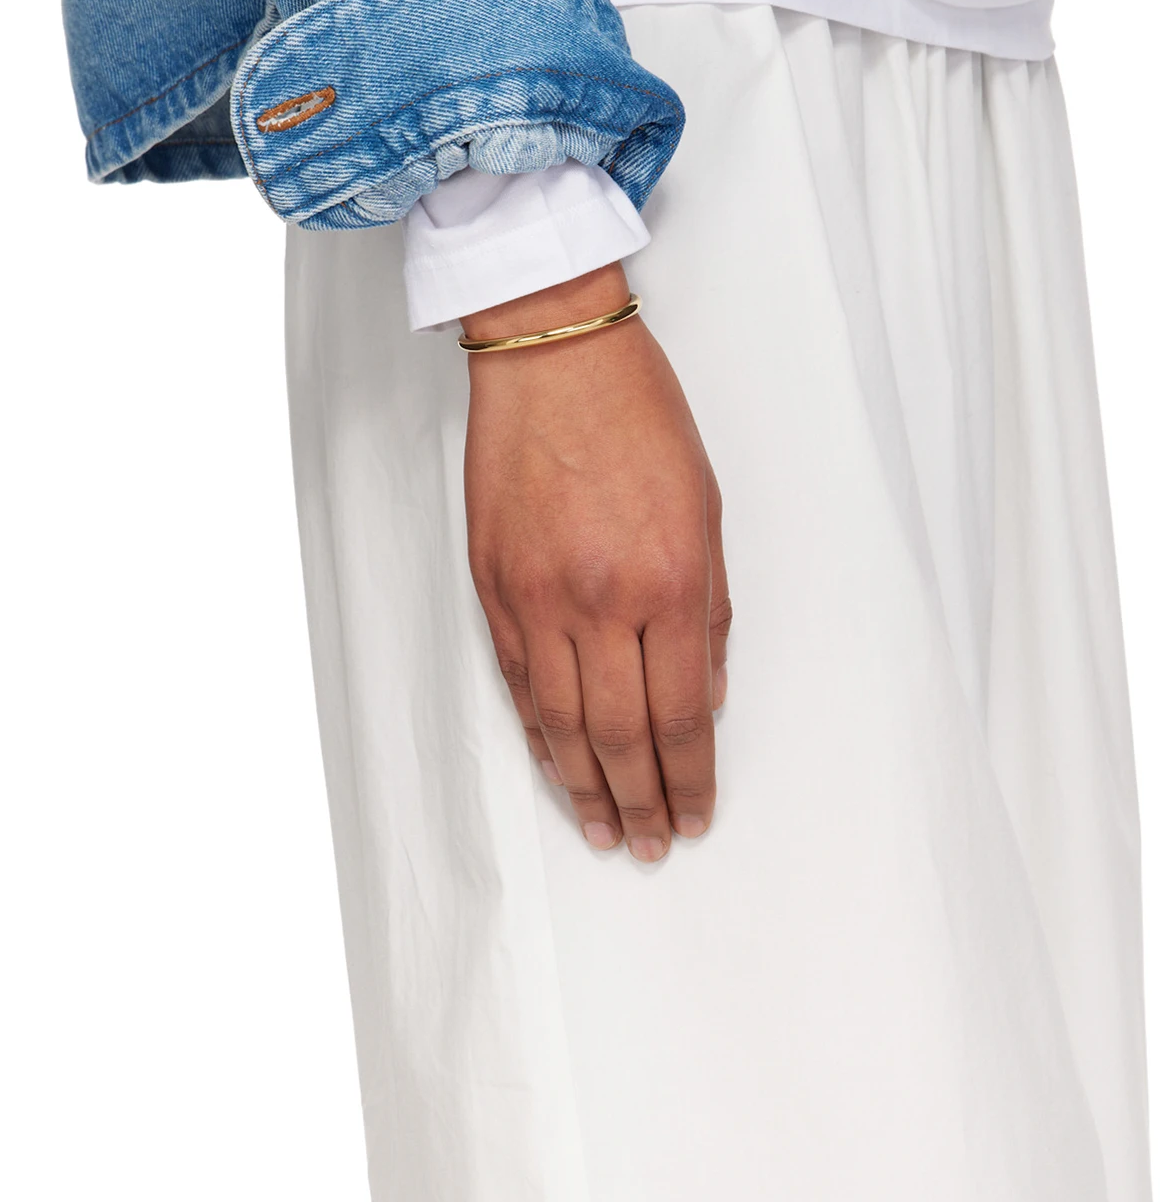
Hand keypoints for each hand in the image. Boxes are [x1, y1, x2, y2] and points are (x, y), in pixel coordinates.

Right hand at [463, 263, 729, 861]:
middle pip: (620, 736)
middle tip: (652, 844)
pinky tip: (553, 763)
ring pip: (559, 724)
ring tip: (603, 830)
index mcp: (668, 581)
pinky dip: (536, 733)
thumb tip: (705, 694)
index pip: (680, 715)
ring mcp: (537, 597)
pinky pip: (515, 681)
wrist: (552, 357)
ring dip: (584, 787)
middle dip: (641, 802)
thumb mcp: (708, 509)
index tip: (698, 813)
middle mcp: (600, 601)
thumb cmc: (640, 417)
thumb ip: (710, 610)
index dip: (690, 778)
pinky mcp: (491, 584)